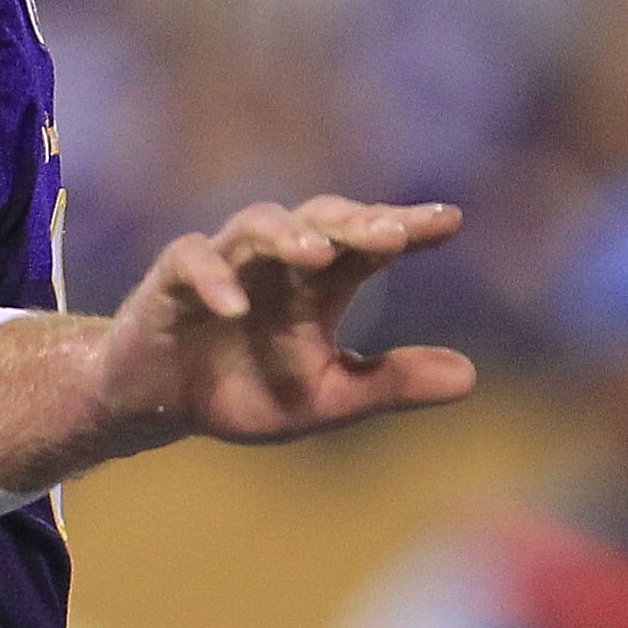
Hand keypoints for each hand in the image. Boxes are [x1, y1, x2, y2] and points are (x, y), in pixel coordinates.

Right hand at [95, 196, 474, 449]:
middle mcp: (276, 264)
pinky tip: (235, 305)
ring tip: (318, 252)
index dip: (405, 227)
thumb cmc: (245, 391)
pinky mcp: (170, 281)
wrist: (157, 408)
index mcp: (318, 286)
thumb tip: (470, 376)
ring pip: (256, 225)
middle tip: (394, 234)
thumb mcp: (324, 398)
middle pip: (319, 220)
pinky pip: (191, 261)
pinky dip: (213, 278)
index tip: (450, 222)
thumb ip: (388, 383)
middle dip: (355, 222)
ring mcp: (223, 265)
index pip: (367, 243)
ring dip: (287, 234)